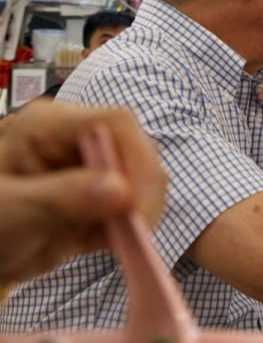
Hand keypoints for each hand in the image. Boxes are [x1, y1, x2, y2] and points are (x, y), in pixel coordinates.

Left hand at [0, 99, 166, 282]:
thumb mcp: (9, 211)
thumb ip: (61, 198)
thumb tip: (122, 191)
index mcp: (48, 127)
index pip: (114, 124)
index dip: (136, 159)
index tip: (135, 204)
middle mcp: (77, 140)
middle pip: (136, 149)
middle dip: (143, 190)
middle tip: (135, 231)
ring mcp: (92, 167)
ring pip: (143, 177)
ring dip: (140, 211)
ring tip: (116, 241)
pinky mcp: (101, 195)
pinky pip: (135, 204)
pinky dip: (131, 227)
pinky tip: (106, 244)